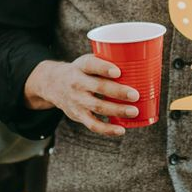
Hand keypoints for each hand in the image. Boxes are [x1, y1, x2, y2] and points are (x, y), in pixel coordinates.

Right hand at [24, 56, 139, 136]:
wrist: (53, 84)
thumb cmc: (80, 72)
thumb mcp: (87, 61)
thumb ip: (106, 63)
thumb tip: (139, 67)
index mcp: (81, 66)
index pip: (91, 65)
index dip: (104, 68)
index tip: (118, 71)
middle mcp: (77, 83)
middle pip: (98, 87)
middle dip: (118, 92)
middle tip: (135, 95)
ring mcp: (77, 100)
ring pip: (98, 107)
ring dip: (117, 110)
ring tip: (134, 111)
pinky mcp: (78, 115)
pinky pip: (93, 124)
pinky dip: (107, 129)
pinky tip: (121, 130)